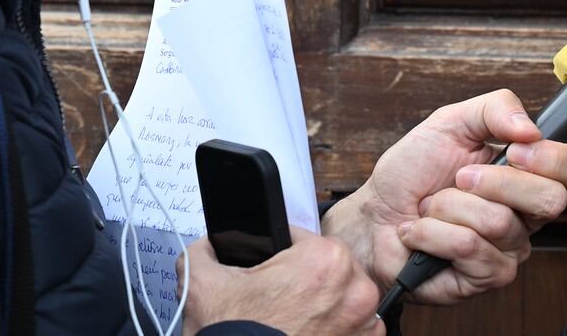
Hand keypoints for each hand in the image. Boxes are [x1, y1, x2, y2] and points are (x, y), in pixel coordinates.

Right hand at [178, 234, 380, 334]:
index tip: (272, 272)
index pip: (303, 239)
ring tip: (292, 318)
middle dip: (305, 280)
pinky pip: (354, 328)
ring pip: (344, 297)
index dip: (281, 254)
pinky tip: (307, 333)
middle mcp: (356, 289)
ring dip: (324, 304)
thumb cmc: (234, 335)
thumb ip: (204, 251)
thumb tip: (209, 245)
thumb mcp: (202, 285)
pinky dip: (334, 330)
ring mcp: (365, 323)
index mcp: (325, 259)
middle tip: (278, 299)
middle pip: (328, 268)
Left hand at [324, 88, 566, 304]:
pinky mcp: (482, 278)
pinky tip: (421, 232)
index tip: (518, 149)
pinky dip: (433, 232)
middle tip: (460, 176)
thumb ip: (496, 109)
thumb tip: (531, 128)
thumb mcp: (451, 121)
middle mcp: (526, 216)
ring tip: (431, 206)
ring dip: (449, 205)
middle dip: (495, 181)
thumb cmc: (413, 170)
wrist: (373, 213)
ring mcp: (508, 251)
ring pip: (499, 222)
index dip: (557, 160)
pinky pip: (469, 248)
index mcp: (529, 176)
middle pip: (550, 201)